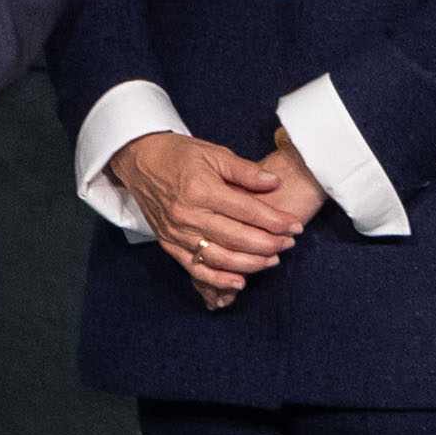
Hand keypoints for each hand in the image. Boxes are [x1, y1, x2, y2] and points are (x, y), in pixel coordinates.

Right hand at [107, 131, 307, 312]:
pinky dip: (218, 279)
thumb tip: (273, 183)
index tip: (295, 226)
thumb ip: (245, 170)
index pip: (247, 211)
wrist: (140, 160)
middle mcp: (188, 214)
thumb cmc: (179, 154)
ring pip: (219, 257)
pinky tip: (239, 282)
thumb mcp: (214, 152)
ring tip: (272, 261)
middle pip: (236, 237)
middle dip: (268, 244)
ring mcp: (177, 232)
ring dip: (249, 263)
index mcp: (201, 189)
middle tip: (289, 244)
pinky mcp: (169, 244)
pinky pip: (196, 268)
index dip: (275, 221)